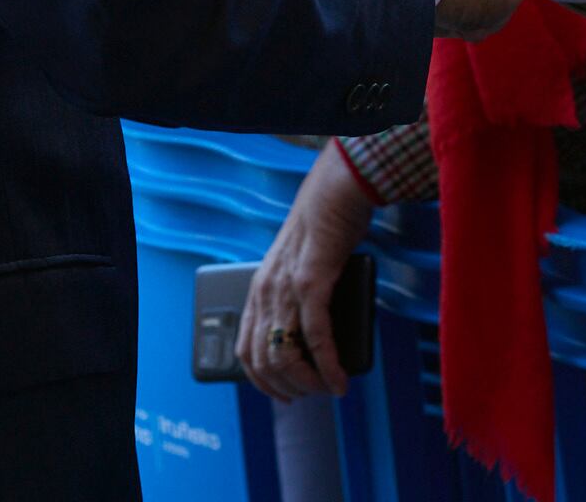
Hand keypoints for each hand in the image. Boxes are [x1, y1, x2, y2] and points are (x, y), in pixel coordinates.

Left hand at [237, 143, 376, 400]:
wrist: (334, 190)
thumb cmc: (323, 224)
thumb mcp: (299, 266)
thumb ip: (298, 296)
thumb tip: (316, 335)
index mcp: (259, 289)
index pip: (245, 350)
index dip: (262, 380)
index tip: (283, 393)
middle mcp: (266, 292)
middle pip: (263, 361)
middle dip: (287, 388)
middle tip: (311, 394)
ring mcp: (286, 289)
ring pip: (284, 356)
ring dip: (307, 383)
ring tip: (328, 388)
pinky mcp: (312, 283)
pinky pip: (316, 338)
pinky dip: (328, 366)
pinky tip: (340, 379)